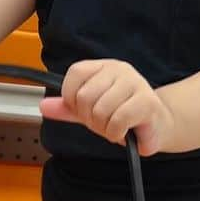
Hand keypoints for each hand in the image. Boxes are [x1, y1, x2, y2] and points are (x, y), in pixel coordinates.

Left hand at [40, 59, 173, 155]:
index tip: (83, 110)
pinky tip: (123, 132)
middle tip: (103, 123)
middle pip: (84, 96)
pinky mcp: (147, 102)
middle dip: (89, 119)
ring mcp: (135, 83)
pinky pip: (118, 120)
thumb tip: (43, 106)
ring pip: (100, 110)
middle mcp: (119, 70)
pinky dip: (116, 133)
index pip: (75, 74)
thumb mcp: (90, 111)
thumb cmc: (123, 116)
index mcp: (103, 67)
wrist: (156, 126)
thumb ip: (67, 108)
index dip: (72, 98)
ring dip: (104, 128)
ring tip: (115, 128)